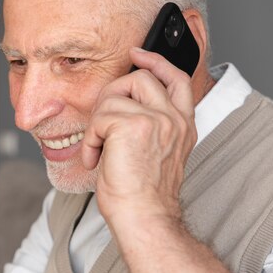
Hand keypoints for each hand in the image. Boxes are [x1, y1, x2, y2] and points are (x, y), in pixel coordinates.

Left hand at [81, 47, 196, 224]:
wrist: (144, 218)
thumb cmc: (143, 194)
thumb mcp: (156, 153)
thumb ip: (149, 124)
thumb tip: (122, 101)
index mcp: (182, 124)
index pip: (176, 79)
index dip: (156, 61)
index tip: (137, 53)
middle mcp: (174, 119)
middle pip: (139, 77)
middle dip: (112, 94)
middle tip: (102, 125)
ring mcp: (156, 119)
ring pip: (114, 95)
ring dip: (98, 123)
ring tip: (99, 149)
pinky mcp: (133, 125)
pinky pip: (99, 117)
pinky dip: (90, 139)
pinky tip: (96, 158)